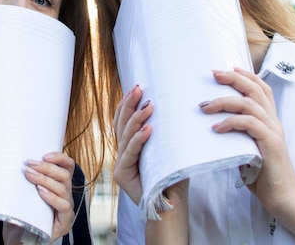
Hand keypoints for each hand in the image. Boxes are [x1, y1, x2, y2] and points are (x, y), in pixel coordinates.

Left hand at [23, 152, 75, 242]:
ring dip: (45, 179)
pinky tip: (40, 192)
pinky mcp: (64, 223)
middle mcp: (66, 196)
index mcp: (60, 185)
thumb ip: (27, 177)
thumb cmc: (22, 212)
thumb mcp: (24, 191)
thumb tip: (17, 159)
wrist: (19, 239)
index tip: (44, 155)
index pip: (68, 167)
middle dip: (46, 168)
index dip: (60, 158)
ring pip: (63, 189)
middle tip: (29, 164)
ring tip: (30, 174)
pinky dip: (52, 197)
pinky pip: (64, 206)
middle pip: (65, 175)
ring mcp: (67, 210)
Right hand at [113, 85, 188, 241]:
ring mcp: (120, 163)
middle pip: (121, 124)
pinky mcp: (122, 174)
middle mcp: (122, 153)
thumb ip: (164, 133)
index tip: (134, 88)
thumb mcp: (169, 149)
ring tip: (148, 107)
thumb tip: (172, 107)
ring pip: (125, 136)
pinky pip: (130, 152)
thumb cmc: (173, 178)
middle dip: (129, 105)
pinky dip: (139, 140)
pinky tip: (148, 129)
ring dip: (136, 119)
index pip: (123, 120)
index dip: (126, 104)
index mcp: (130, 146)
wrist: (170, 205)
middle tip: (138, 89)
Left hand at [200, 68, 294, 212]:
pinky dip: (231, 122)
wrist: (281, 196)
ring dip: (224, 102)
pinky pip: (250, 124)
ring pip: (250, 105)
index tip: (226, 68)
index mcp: (268, 120)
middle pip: (255, 90)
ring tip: (204, 107)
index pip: (261, 89)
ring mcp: (273, 131)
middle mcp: (272, 121)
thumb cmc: (260, 172)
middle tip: (213, 74)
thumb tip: (211, 123)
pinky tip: (216, 127)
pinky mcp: (270, 144)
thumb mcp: (245, 146)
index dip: (246, 76)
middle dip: (233, 78)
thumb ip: (236, 133)